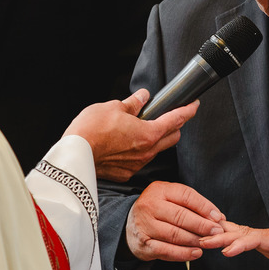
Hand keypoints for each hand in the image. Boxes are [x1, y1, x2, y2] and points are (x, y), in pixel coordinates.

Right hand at [63, 88, 196, 181]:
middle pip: (172, 137)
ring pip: (156, 150)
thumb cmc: (91, 130)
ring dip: (156, 139)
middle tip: (168, 116)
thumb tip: (142, 97)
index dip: (188, 110)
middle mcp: (147, 151)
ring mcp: (137, 164)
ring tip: (143, 129)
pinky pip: (140, 160)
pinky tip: (128, 144)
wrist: (74, 156)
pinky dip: (139, 151)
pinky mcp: (125, 172)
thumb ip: (132, 103)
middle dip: (175, 126)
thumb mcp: (113, 107)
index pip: (177, 119)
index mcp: (148, 133)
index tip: (194, 105)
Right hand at [125, 181, 224, 261]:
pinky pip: (166, 250)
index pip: (186, 196)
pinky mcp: (143, 244)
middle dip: (202, 225)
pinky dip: (183, 253)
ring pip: (174, 234)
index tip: (218, 217)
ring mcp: (145, 225)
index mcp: (159, 190)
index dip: (204, 206)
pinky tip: (196, 253)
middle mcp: (150, 206)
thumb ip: (192, 205)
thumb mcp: (171, 198)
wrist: (128, 223)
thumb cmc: (157, 210)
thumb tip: (218, 218)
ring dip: (195, 240)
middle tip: (217, 232)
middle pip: (181, 216)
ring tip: (208, 243)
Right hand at [200, 222, 268, 269]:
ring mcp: (268, 236)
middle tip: (203, 241)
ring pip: (242, 231)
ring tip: (201, 235)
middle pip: (244, 232)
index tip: (225, 251)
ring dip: (222, 233)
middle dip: (223, 236)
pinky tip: (217, 232)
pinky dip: (229, 233)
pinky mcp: (266, 241)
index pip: (256, 238)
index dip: (240, 244)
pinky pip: (245, 235)